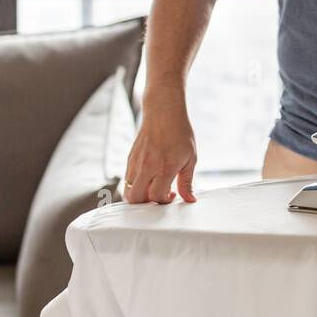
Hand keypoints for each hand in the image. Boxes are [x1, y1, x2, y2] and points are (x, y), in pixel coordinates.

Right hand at [123, 85, 196, 203]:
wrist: (163, 112)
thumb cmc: (179, 133)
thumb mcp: (190, 158)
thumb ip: (187, 182)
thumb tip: (190, 200)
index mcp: (165, 166)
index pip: (156, 196)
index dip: (164, 201)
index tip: (172, 195)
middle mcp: (147, 166)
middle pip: (137, 198)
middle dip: (148, 203)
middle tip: (160, 195)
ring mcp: (136, 162)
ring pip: (128, 191)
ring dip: (139, 196)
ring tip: (153, 188)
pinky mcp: (130, 158)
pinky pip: (127, 180)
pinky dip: (134, 186)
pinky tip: (148, 179)